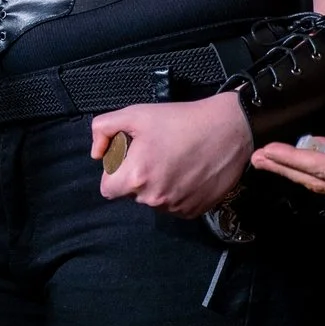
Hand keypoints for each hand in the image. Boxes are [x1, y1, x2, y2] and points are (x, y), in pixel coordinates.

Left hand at [89, 94, 253, 218]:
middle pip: (131, 194)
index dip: (115, 171)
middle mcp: (153, 199)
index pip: (108, 189)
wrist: (228, 130)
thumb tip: (96, 154)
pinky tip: (188, 171)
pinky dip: (177, 192)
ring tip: (174, 160)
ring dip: (158, 185)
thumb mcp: (135, 114)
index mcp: (135, 177)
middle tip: (155, 153)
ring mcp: (175, 207)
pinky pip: (174, 206)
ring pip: (154, 201)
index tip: (130, 157)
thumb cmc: (181, 120)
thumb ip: (103, 129)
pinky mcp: (194, 211)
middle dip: (137, 176)